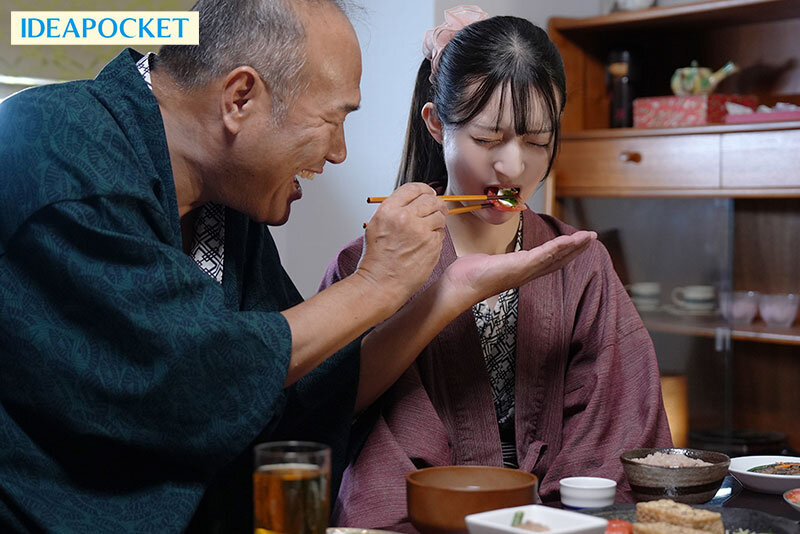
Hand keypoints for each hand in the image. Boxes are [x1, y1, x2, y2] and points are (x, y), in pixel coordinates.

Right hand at [355, 183, 448, 310]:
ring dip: (438, 221)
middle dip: (437, 203)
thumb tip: (413, 201)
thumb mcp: (377, 225)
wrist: (381, 283)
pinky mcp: (432, 245)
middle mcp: (405, 218)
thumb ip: (395, 210)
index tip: (429, 193)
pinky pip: (441, 234)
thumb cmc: (377, 259)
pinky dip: (436, 237)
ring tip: (428, 230)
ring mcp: (421, 232)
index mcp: (389, 211)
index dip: (424, 190)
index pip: (413, 188)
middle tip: (438, 209)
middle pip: (431, 199)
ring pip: (440, 215)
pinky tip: (425, 245)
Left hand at [441, 231, 596, 307]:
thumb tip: (493, 256)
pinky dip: (558, 247)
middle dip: (576, 249)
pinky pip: (544, 255)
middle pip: (558, 259)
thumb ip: (498, 259)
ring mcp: (525, 270)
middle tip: (592, 237)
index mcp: (523, 269)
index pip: (549, 259)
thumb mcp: (490, 262)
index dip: (565, 251)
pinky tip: (570, 240)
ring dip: (573, 247)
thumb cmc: (471, 275)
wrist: (460, 285)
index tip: (578, 242)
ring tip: (588, 237)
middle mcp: (527, 272)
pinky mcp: (520, 267)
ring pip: (555, 256)